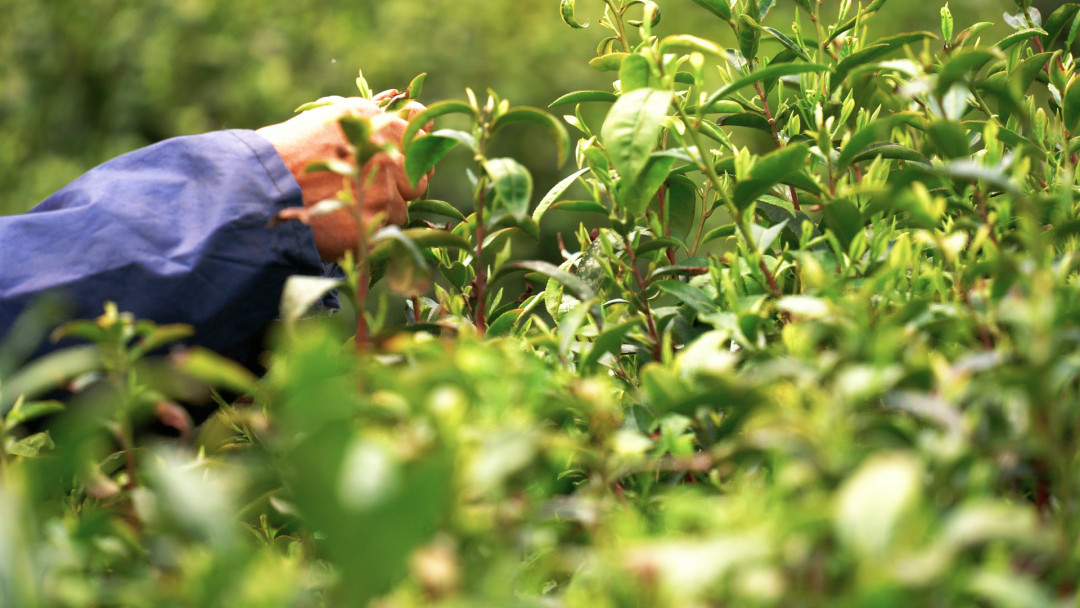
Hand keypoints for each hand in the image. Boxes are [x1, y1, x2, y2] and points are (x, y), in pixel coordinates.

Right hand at [256, 94, 431, 261]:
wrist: (254, 193)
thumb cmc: (278, 159)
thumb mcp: (320, 126)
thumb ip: (361, 130)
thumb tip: (401, 129)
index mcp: (369, 117)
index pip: (419, 127)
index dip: (414, 148)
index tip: (404, 160)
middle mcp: (383, 147)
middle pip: (418, 174)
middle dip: (403, 186)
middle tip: (373, 195)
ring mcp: (384, 184)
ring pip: (403, 206)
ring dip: (382, 212)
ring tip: (346, 212)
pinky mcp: (379, 218)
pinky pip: (390, 231)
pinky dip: (371, 233)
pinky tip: (344, 228)